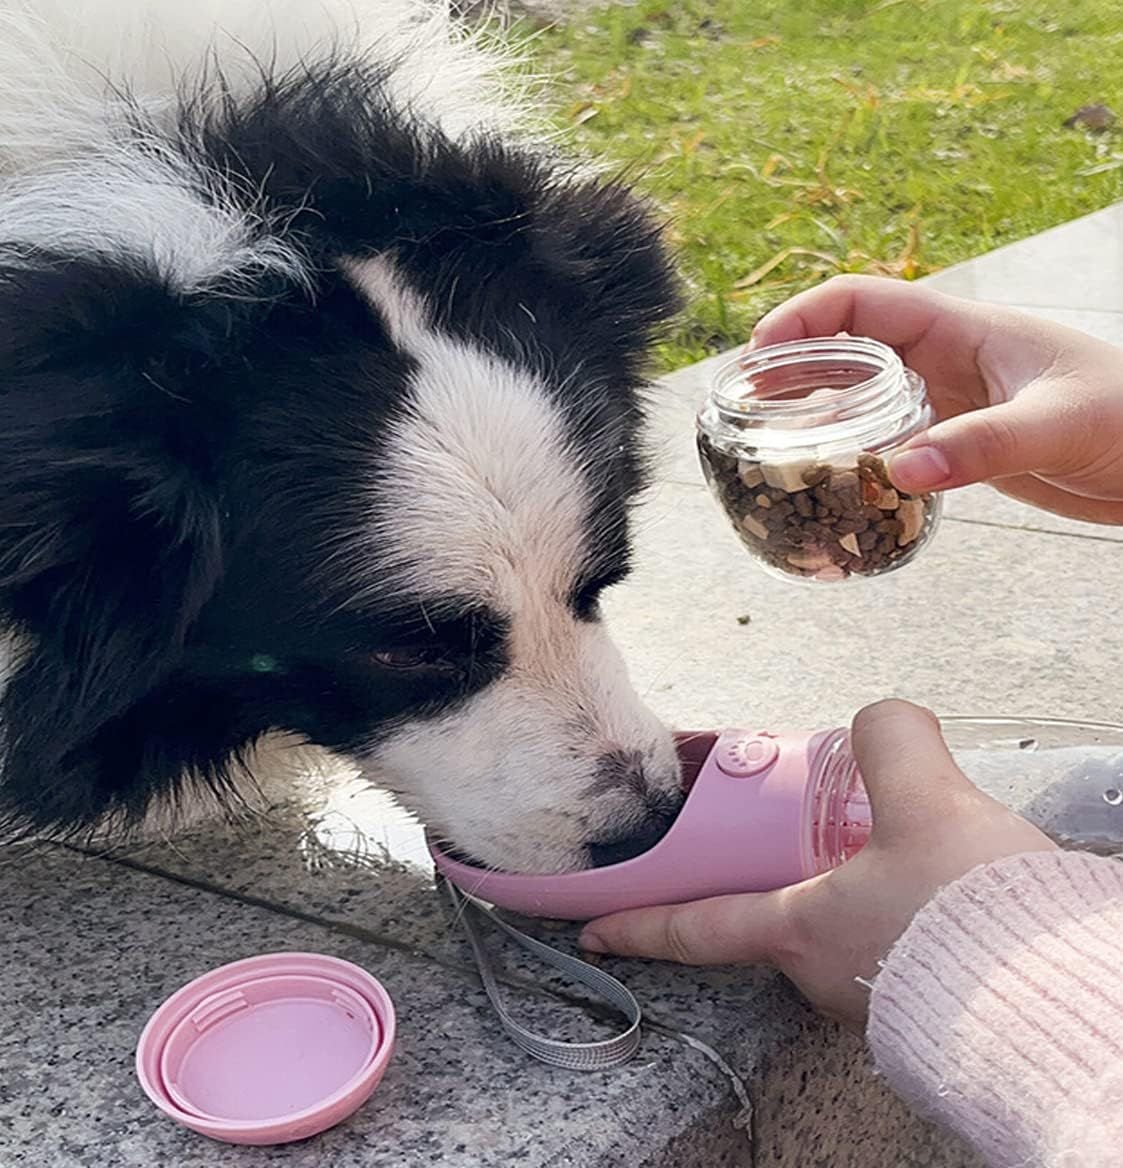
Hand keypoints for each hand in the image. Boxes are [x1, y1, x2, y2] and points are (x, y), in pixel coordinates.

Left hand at [579, 701, 1055, 1029]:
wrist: (1057, 998)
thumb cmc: (973, 920)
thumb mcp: (926, 802)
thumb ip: (890, 740)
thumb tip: (882, 719)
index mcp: (799, 930)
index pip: (697, 927)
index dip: (641, 923)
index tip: (595, 929)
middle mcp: (824, 973)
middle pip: (773, 917)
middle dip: (769, 878)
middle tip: (786, 842)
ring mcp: (873, 996)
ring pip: (837, 928)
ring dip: (844, 890)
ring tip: (890, 850)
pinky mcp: (924, 1001)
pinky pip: (888, 946)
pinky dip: (893, 911)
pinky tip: (934, 886)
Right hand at [749, 275, 1122, 523]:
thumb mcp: (1058, 425)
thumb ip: (982, 445)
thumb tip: (901, 470)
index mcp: (964, 330)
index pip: (864, 301)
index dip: (804, 318)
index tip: (759, 354)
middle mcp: (946, 361)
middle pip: (846, 348)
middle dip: (791, 369)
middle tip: (743, 408)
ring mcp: (948, 404)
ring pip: (860, 398)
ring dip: (814, 415)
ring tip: (767, 446)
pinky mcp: (956, 444)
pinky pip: (885, 440)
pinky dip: (849, 455)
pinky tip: (830, 482)